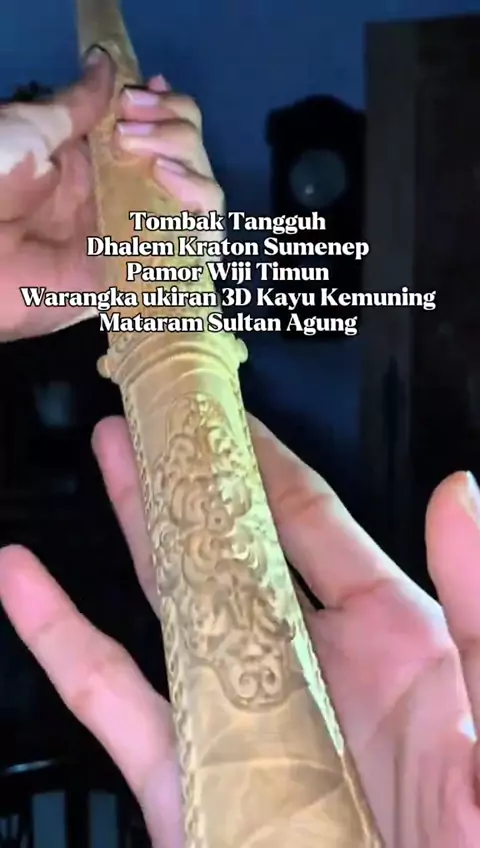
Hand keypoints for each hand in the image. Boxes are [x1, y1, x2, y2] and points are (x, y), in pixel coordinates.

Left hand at [0, 50, 220, 339]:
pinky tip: (177, 197)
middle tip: (131, 136)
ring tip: (161, 170)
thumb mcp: (32, 129)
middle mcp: (125, 189)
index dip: (165, 106)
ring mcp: (137, 229)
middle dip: (176, 133)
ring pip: (202, 199)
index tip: (140, 99)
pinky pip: (194, 249)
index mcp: (97, 154)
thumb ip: (78, 105)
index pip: (158, 124)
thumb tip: (108, 64)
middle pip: (188, 155)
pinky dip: (205, 221)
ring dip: (195, 173)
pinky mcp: (144, 269)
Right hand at [1, 416, 478, 846]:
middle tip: (153, 421)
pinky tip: (26, 585)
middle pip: (229, 548)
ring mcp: (239, 715)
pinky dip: (63, 640)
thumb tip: (459, 497)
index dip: (265, 460)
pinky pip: (113, 699)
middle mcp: (305, 666)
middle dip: (187, 480)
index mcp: (385, 639)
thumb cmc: (477, 837)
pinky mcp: (185, 779)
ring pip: (166, 605)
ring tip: (100, 464)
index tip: (229, 411)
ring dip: (129, 531)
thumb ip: (478, 606)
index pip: (310, 520)